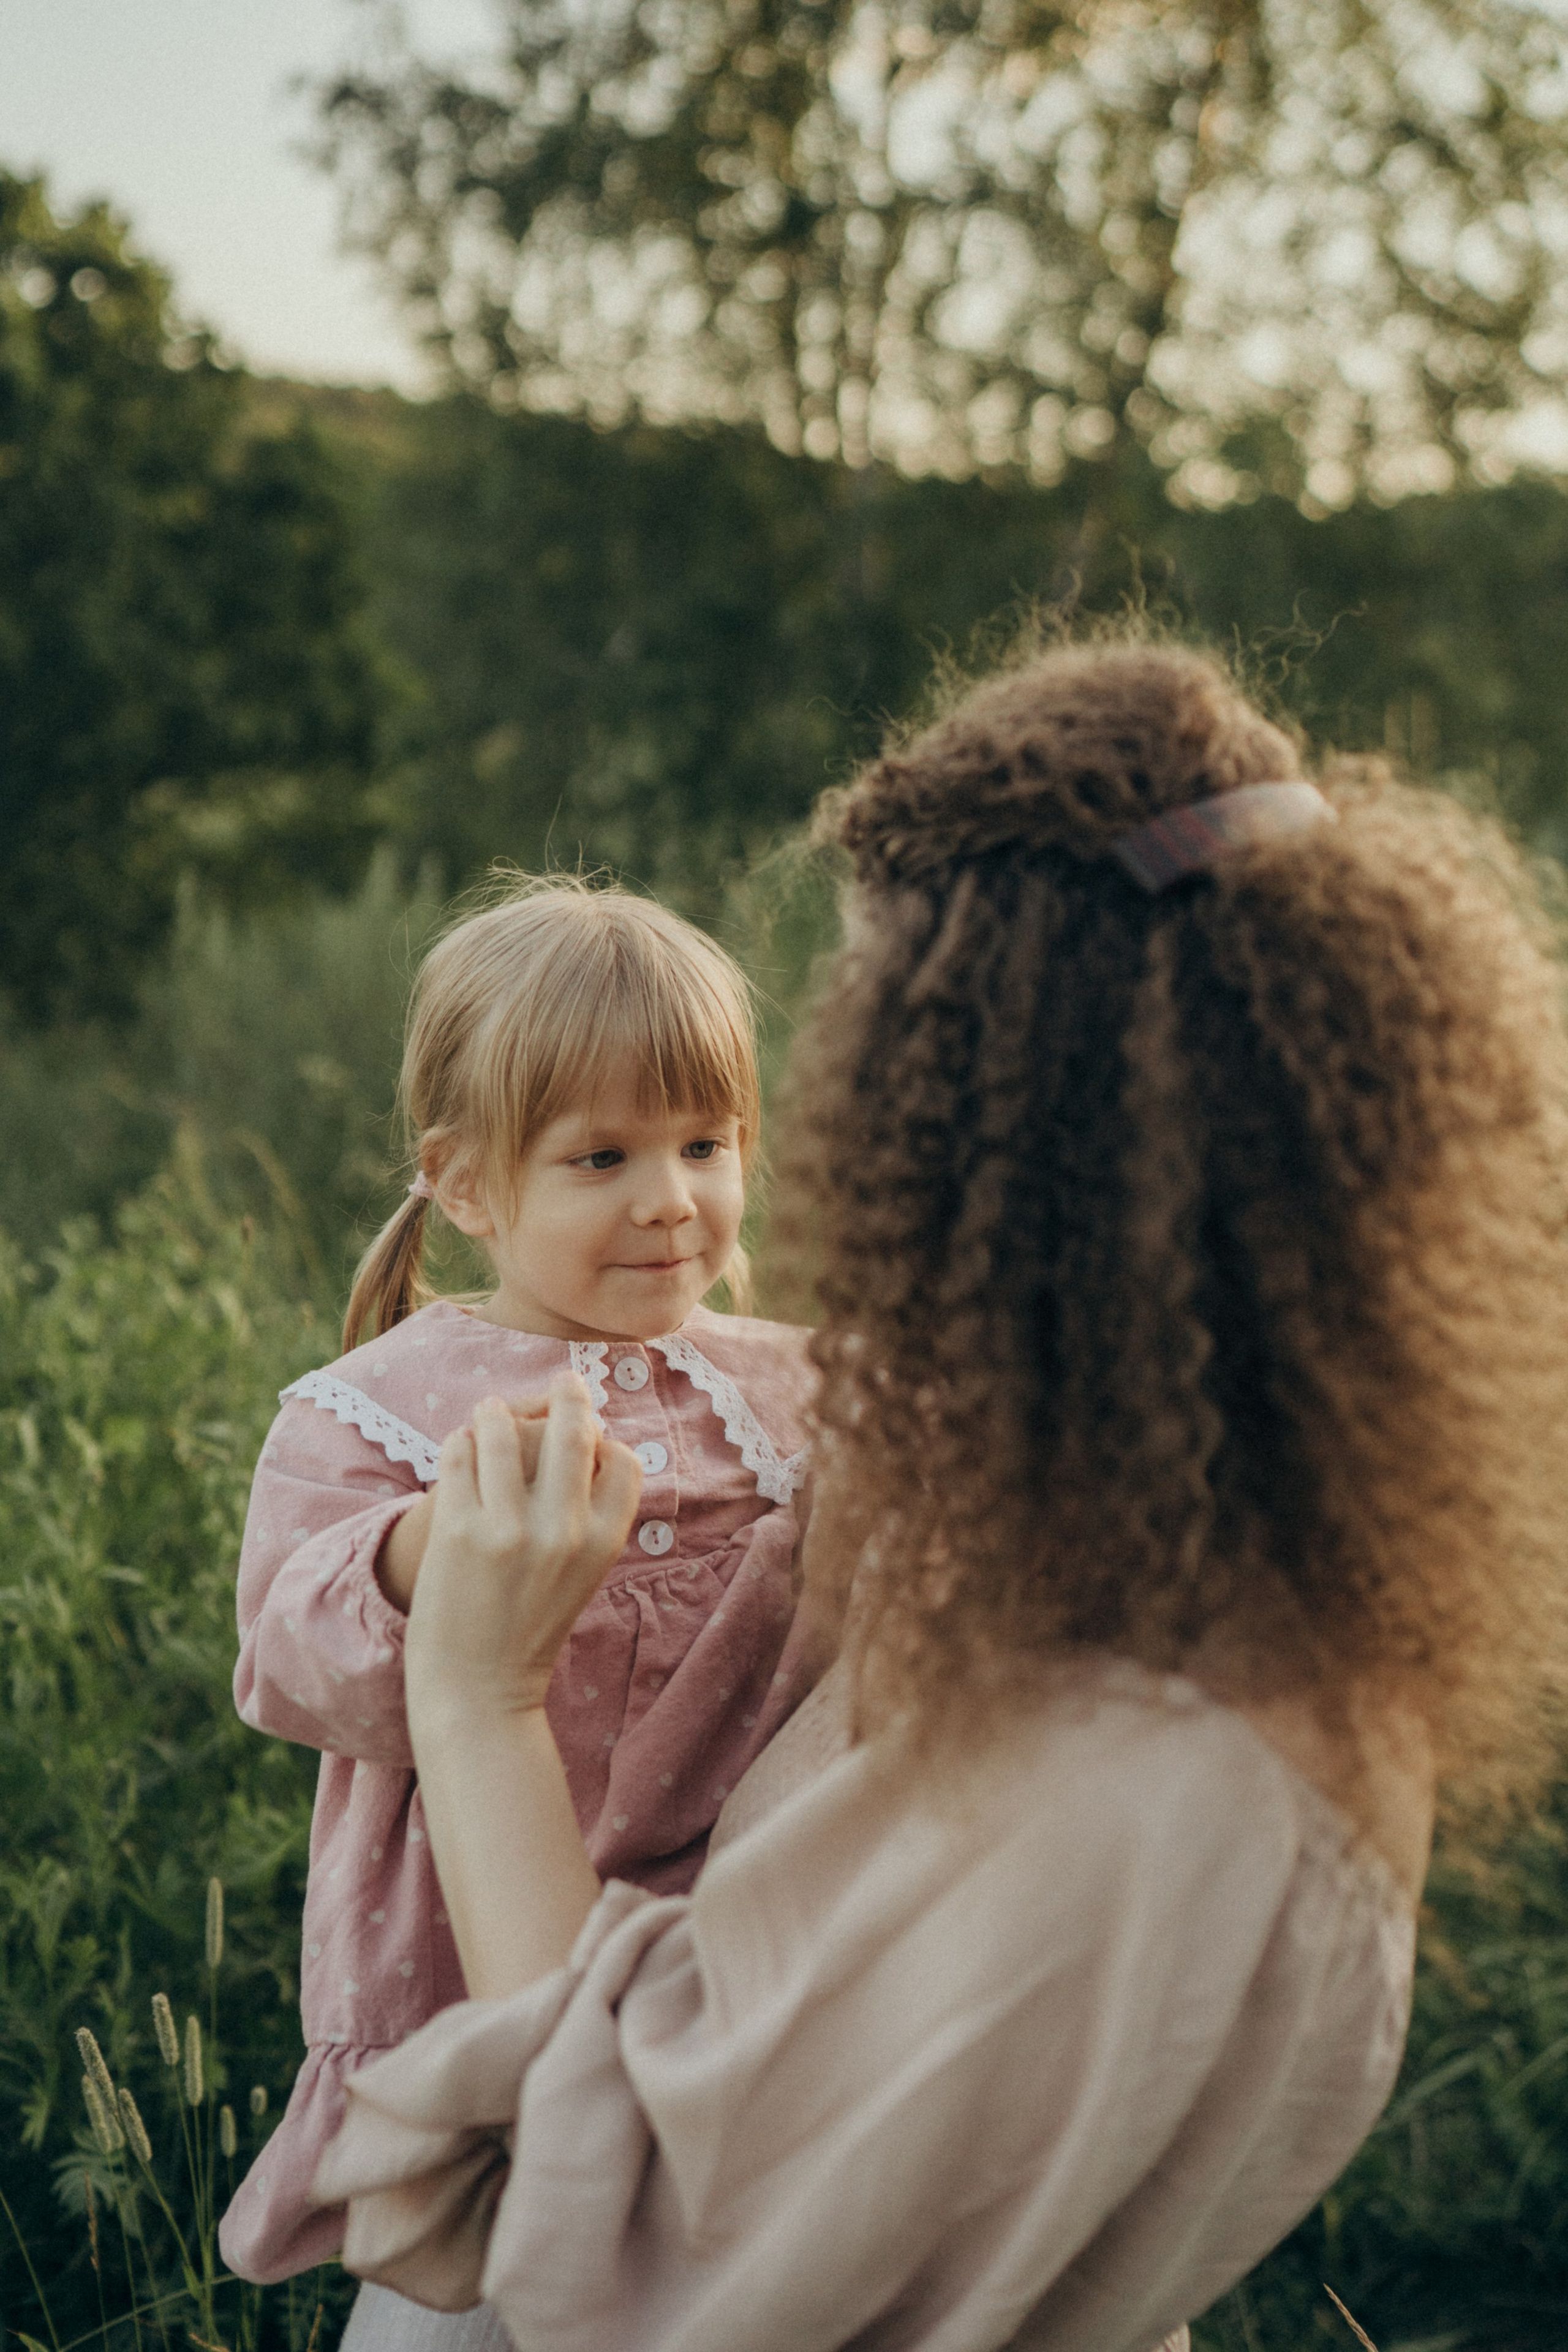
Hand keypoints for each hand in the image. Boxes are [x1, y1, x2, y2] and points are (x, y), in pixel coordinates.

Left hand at [405, 1379, 641, 1722]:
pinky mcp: (458, 1530)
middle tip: (563, 1379)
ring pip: (505, 1429)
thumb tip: (591, 1446)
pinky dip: (460, 1443)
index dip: (608, 1441)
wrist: (478, 1691)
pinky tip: (460, 1446)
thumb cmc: (529, 1631)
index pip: (624, 1461)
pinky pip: (459, 1455)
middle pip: (574, 1431)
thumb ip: (588, 1520)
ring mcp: (508, 1528)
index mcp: (603, 1544)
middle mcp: (563, 1531)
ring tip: (490, 1410)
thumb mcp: (581, 1578)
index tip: (592, 1431)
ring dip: (497, 1412)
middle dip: (569, 1395)